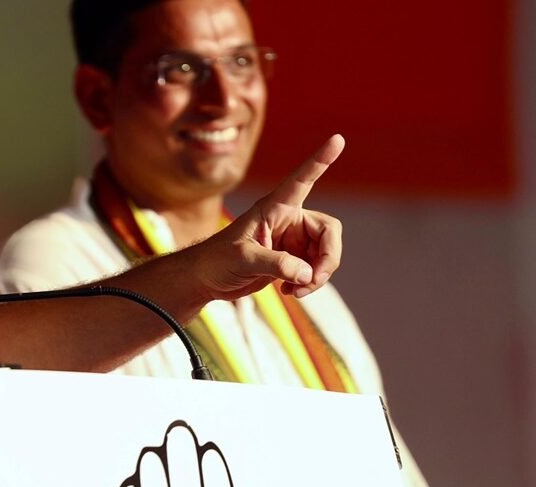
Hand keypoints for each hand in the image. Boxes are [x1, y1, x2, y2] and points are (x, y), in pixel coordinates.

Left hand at [192, 134, 345, 300]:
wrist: (204, 280)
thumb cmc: (215, 260)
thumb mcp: (242, 259)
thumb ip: (275, 263)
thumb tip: (307, 274)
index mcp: (273, 207)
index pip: (301, 180)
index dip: (320, 160)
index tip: (338, 138)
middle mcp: (287, 219)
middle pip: (328, 232)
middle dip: (327, 259)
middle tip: (312, 281)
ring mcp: (292, 240)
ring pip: (326, 253)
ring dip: (318, 275)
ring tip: (296, 290)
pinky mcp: (291, 258)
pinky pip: (316, 268)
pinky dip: (310, 282)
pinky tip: (290, 291)